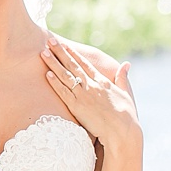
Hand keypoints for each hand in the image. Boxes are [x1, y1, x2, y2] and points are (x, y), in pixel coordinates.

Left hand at [40, 34, 141, 153]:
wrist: (122, 130)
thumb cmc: (127, 114)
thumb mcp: (126, 93)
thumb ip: (123, 78)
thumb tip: (127, 64)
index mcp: (102, 81)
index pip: (85, 64)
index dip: (73, 53)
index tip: (65, 45)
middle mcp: (91, 85)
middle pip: (72, 65)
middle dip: (60, 52)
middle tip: (50, 41)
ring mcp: (83, 95)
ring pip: (65, 76)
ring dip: (53, 64)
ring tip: (43, 53)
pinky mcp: (77, 107)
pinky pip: (63, 92)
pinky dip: (55, 83)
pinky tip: (47, 74)